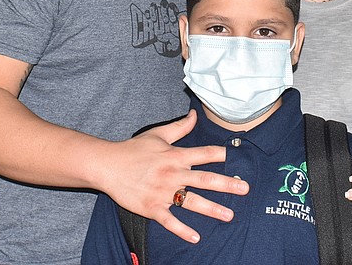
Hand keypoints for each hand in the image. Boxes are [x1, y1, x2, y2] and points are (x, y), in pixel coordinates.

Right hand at [100, 110, 248, 243]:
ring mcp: (163, 192)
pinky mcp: (151, 207)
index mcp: (176, 155)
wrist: (107, 165)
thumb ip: (180, 127)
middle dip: (227, 184)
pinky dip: (182, 230)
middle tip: (245, 189)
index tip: (240, 156)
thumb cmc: (133, 149)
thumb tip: (195, 115)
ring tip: (229, 216)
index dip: (223, 154)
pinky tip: (196, 237)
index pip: (205, 153)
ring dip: (212, 209)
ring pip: (192, 202)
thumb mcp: (158, 134)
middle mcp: (173, 174)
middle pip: (205, 179)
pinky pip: (170, 221)